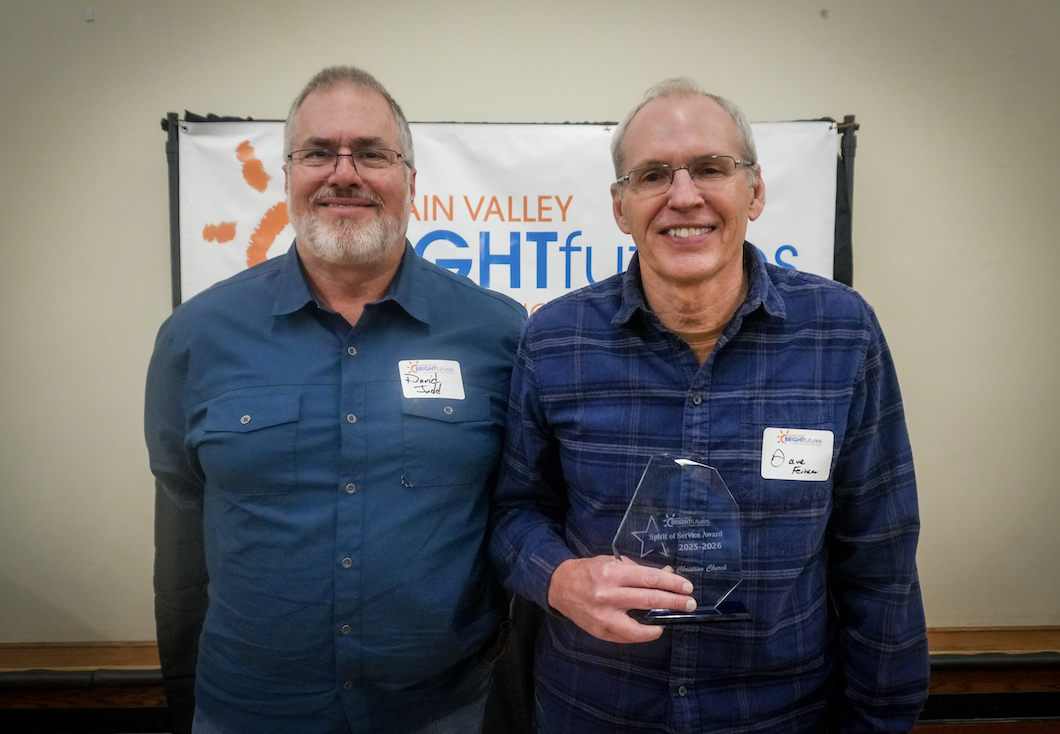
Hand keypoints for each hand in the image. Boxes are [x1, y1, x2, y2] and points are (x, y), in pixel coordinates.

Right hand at [547, 555, 695, 642]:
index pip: (648, 578)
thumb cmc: (589, 571)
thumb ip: (638, 570)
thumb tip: (666, 576)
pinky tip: (652, 628)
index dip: (671, 583)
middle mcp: (608, 595)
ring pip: (638, 626)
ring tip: (674, 618)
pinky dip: (642, 634)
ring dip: (660, 623)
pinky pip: (627, 637)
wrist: (560, 586)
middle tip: (690, 603)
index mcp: (611, 573)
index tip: (686, 586)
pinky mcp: (600, 631)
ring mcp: (603, 616)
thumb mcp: (612, 562)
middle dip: (674, 601)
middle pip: (648, 599)